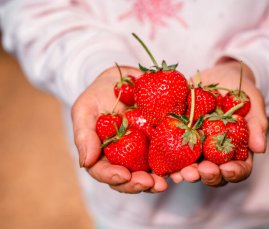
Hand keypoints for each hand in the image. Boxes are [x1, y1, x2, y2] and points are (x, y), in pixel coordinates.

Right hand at [71, 66, 167, 192]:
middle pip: (130, 180)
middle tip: (150, 182)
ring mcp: (145, 153)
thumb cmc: (100, 94)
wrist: (125, 78)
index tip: (124, 175)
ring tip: (169, 180)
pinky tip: (185, 165)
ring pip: (151, 174)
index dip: (113, 176)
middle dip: (140, 184)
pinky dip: (178, 164)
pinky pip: (172, 157)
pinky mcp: (163, 142)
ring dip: (160, 180)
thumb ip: (84, 135)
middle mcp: (125, 159)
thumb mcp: (85, 109)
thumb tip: (85, 162)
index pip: (104, 172)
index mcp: (104, 155)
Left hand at [170, 60, 267, 185]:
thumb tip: (260, 148)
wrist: (218, 76)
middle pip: (214, 173)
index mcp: (237, 150)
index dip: (234, 173)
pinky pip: (172, 151)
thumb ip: (257, 124)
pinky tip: (163, 159)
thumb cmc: (241, 90)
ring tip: (182, 172)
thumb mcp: (253, 102)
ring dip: (187, 173)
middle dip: (207, 175)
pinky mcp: (180, 137)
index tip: (227, 169)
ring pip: (193, 167)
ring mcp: (197, 147)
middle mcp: (216, 154)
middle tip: (200, 171)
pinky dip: (168, 158)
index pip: (239, 169)